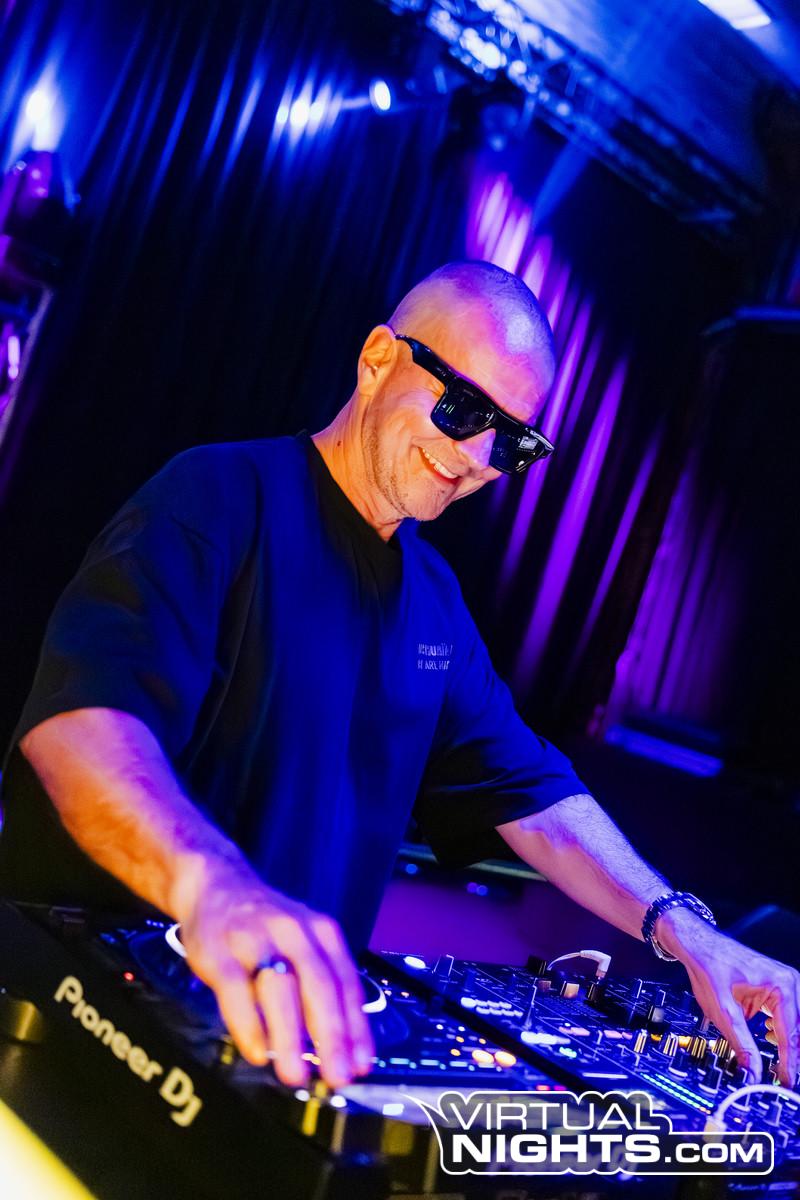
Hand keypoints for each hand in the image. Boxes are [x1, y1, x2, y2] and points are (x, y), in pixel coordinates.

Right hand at [171, 851, 374, 1089]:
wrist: (215, 885)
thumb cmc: (265, 924)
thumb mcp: (304, 940)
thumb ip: (320, 985)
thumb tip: (342, 1044)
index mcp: (321, 932)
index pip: (346, 983)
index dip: (356, 1027)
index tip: (362, 1064)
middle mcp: (293, 931)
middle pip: (319, 986)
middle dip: (331, 1036)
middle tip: (337, 1076)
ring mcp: (255, 939)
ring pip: (279, 989)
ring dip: (290, 1036)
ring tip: (297, 1074)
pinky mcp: (219, 951)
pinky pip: (235, 991)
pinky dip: (249, 1025)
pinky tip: (258, 1052)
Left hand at [656, 908, 799, 1086]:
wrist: (698, 944)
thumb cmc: (708, 966)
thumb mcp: (723, 1010)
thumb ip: (740, 1043)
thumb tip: (751, 1072)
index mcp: (782, 985)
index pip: (791, 1036)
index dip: (789, 1065)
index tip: (785, 1084)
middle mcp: (790, 983)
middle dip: (793, 1056)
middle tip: (783, 1080)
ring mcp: (786, 984)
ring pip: (797, 1024)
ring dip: (790, 1044)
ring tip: (778, 1063)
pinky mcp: (778, 988)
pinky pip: (789, 1015)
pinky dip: (784, 1031)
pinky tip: (770, 1037)